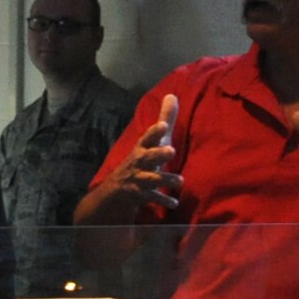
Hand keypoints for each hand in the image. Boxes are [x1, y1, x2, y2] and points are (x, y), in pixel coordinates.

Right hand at [104, 93, 181, 210]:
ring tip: (180, 181)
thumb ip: (164, 119)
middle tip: (171, 150)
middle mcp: (138, 163)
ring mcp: (138, 179)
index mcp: (141, 148)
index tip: (163, 126)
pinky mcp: (140, 195)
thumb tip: (172, 95)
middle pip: (147, 157)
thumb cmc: (141, 160)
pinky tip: (174, 203)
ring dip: (165, 179)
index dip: (154, 132)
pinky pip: (152, 198)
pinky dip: (163, 200)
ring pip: (151, 179)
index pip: (147, 138)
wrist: (117, 189)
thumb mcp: (151, 141)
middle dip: (158, 154)